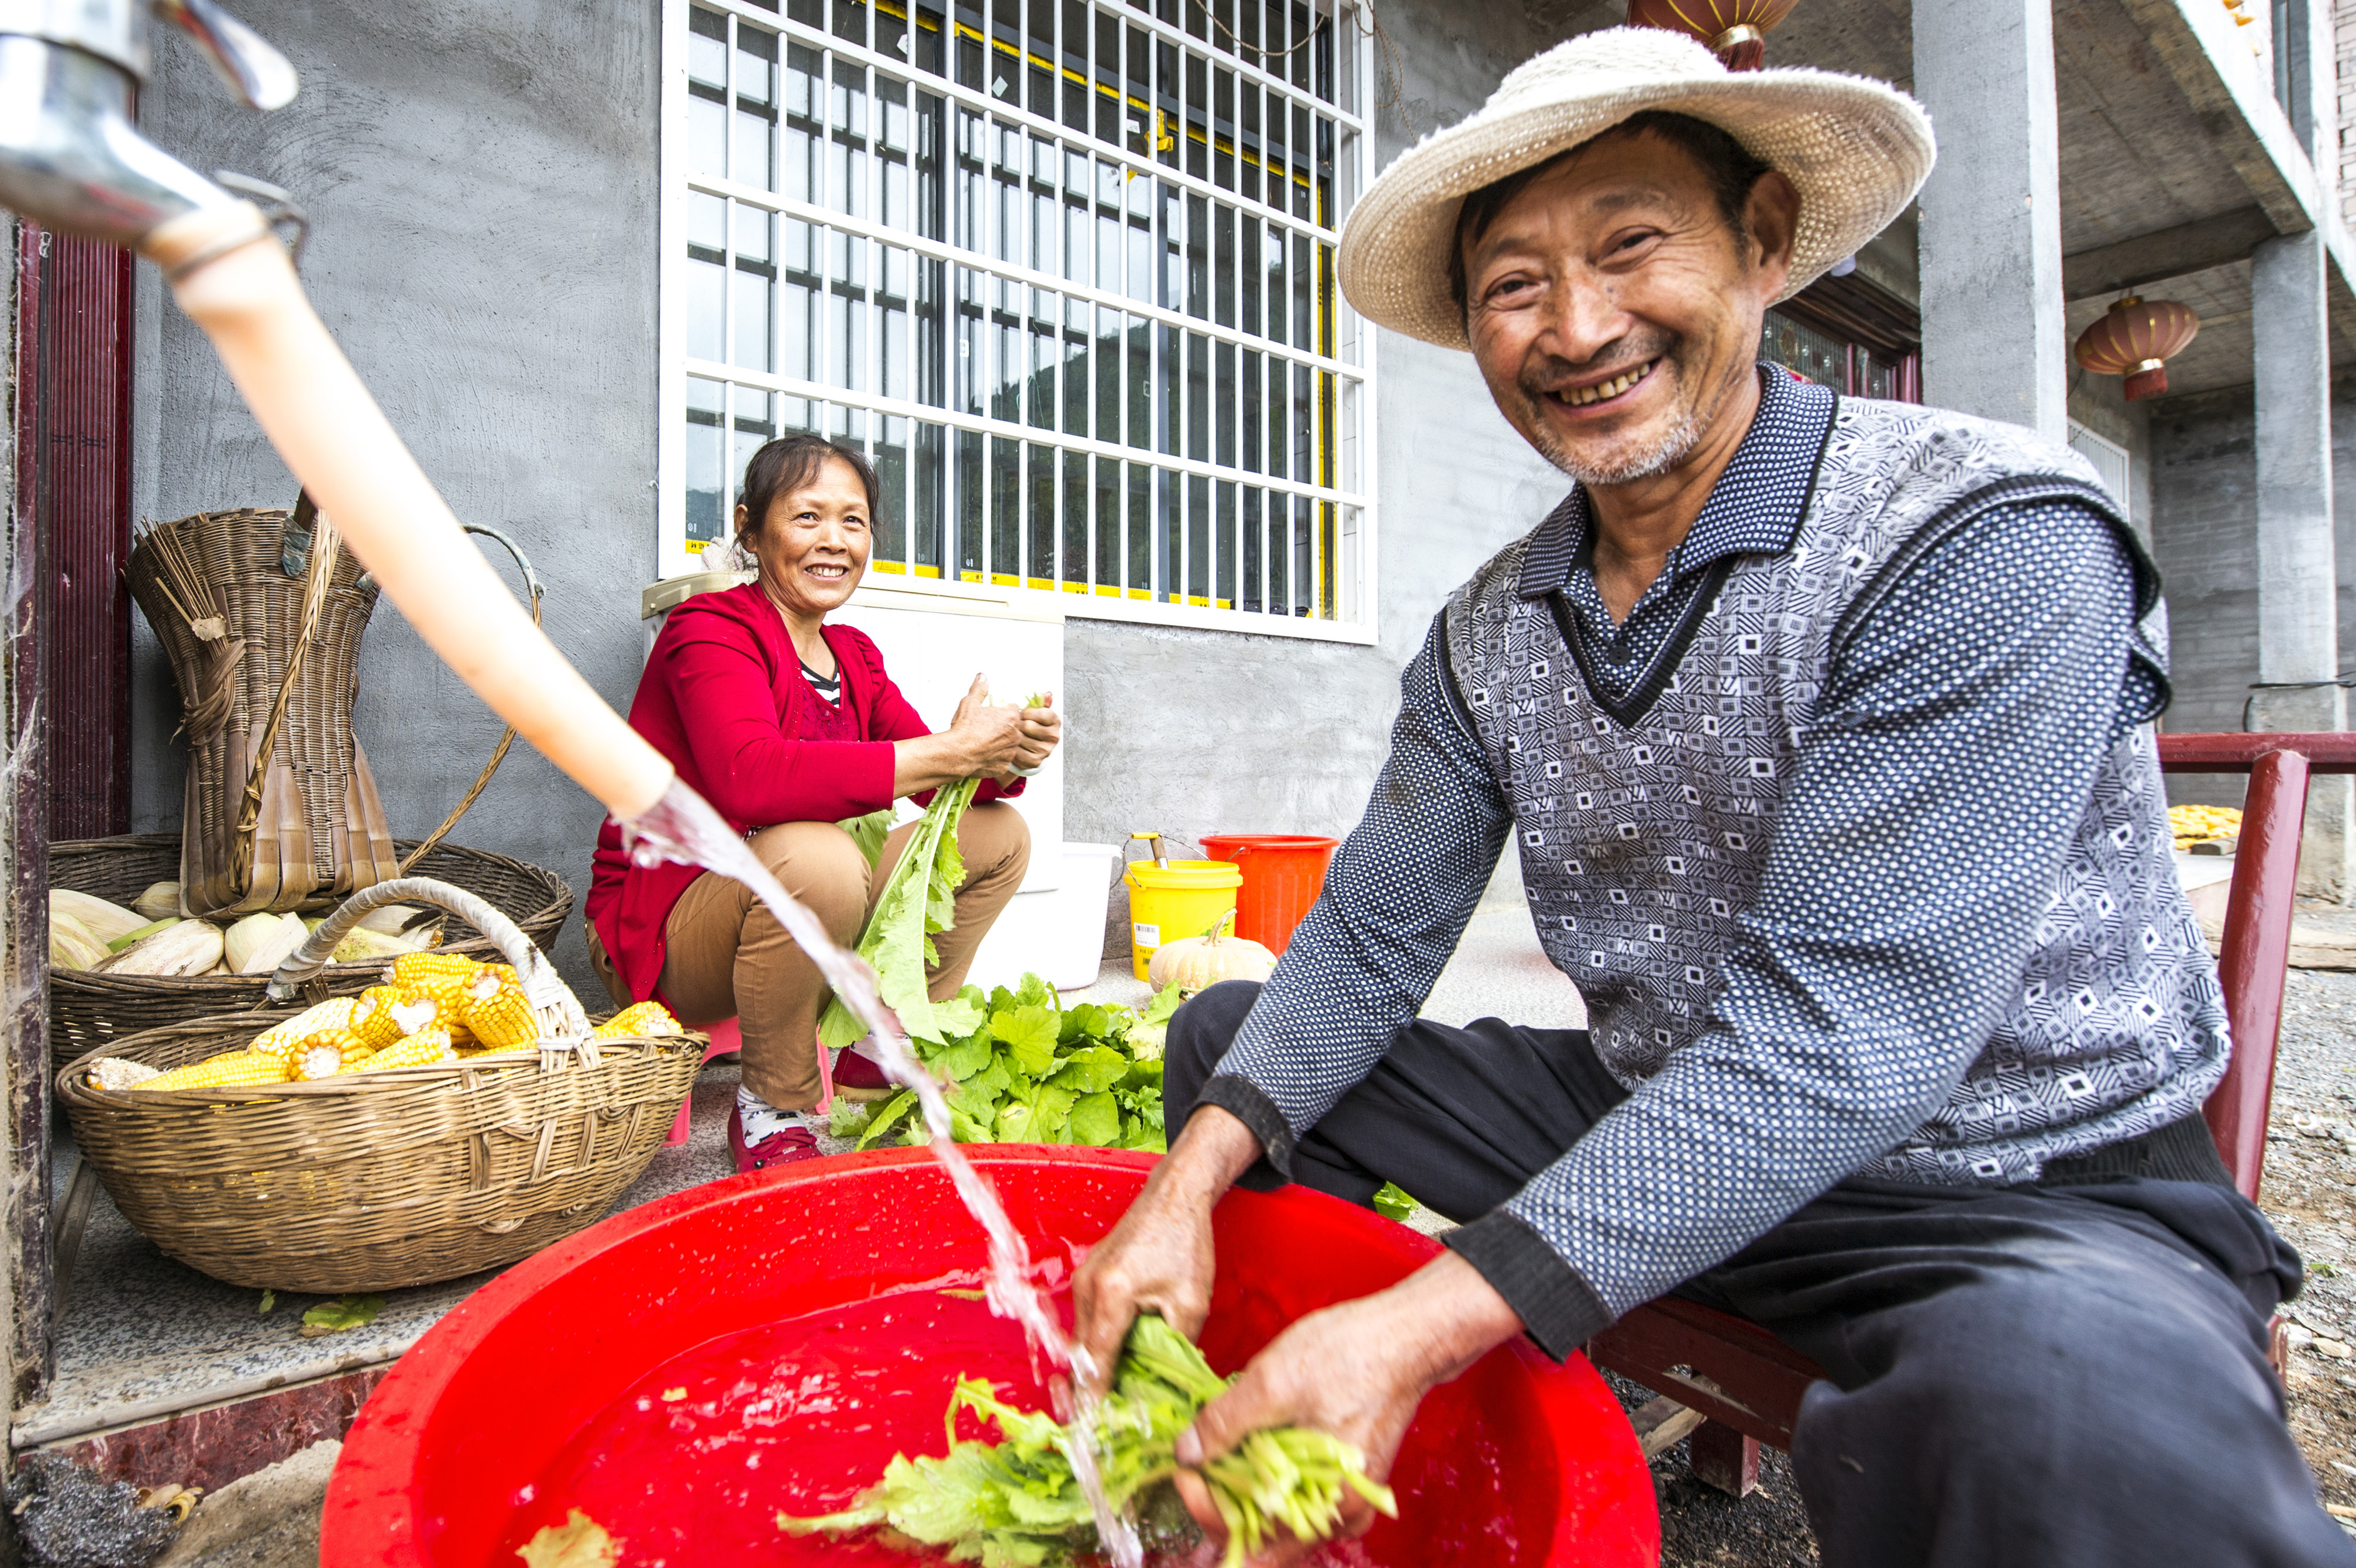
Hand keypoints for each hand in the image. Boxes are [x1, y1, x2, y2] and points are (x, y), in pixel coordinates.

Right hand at [891, 677, 1060, 796]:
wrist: (957, 753)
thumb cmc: (964, 729)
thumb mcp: (970, 703)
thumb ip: (979, 689)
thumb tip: (982, 677)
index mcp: (1010, 717)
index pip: (1013, 710)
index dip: (1002, 712)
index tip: (993, 715)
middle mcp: (1015, 734)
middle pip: (1014, 728)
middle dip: (1003, 728)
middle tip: (986, 729)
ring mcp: (1011, 752)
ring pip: (1009, 745)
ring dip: (1001, 743)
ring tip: (984, 742)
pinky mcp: (1004, 765)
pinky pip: (1003, 759)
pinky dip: (995, 757)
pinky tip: (983, 754)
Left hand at [993, 688, 1059, 785]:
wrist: (1025, 749)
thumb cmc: (1028, 727)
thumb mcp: (1033, 712)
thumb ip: (1039, 702)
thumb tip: (1047, 694)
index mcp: (1055, 721)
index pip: (1042, 713)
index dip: (1027, 712)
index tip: (1022, 714)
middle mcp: (1053, 736)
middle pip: (1029, 726)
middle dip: (1017, 724)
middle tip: (1013, 725)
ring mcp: (1045, 750)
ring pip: (1021, 739)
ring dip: (1012, 736)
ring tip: (1010, 734)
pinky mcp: (1035, 761)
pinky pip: (1017, 753)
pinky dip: (1010, 749)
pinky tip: (1010, 746)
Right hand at [1070, 1104, 1263, 1393]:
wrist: (1175, 1195)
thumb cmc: (1186, 1244)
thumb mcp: (1191, 1303)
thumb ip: (1174, 1346)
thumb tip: (1162, 1384)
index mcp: (1112, 1293)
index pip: (1096, 1360)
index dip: (1092, 1398)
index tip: (1089, 1429)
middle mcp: (1088, 1286)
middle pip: (1083, 1352)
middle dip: (1092, 1386)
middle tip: (1101, 1421)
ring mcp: (1084, 1278)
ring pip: (1084, 1337)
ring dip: (1097, 1364)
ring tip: (1114, 1394)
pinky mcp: (1088, 1275)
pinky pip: (1089, 1320)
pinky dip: (1099, 1342)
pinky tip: (1118, 1358)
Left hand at [1168, 1251, 1524, 1564]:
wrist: (1405, 1334)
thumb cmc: (1352, 1354)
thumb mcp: (1274, 1381)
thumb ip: (1226, 1423)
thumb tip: (1186, 1453)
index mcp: (1331, 1505)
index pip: (1252, 1537)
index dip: (1207, 1506)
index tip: (1183, 1471)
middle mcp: (1343, 1515)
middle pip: (1264, 1534)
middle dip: (1220, 1504)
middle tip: (1191, 1465)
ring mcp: (1346, 1497)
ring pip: (1278, 1515)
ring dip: (1241, 1492)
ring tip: (1212, 1462)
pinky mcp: (1346, 1477)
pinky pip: (1298, 1494)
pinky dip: (1267, 1480)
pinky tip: (1246, 1455)